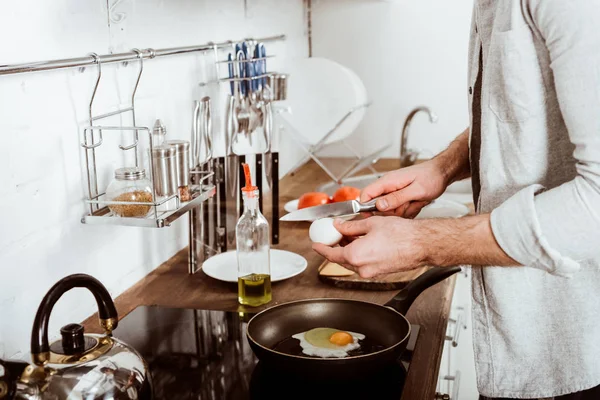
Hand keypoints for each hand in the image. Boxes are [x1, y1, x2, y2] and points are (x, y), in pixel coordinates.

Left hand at [312, 217, 426, 277]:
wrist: (421, 245)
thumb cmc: (402, 234)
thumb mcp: (371, 224)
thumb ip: (351, 226)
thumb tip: (340, 226)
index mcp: (355, 255)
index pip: (331, 254)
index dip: (322, 248)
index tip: (316, 245)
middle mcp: (362, 268)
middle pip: (340, 259)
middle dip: (335, 248)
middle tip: (334, 237)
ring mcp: (371, 272)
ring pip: (352, 262)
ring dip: (348, 251)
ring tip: (350, 236)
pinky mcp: (379, 273)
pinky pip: (363, 265)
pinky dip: (359, 255)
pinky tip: (362, 243)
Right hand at [361, 159, 448, 217]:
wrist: (442, 173)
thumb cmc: (432, 177)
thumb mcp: (416, 190)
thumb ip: (396, 198)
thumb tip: (379, 205)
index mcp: (388, 181)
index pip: (366, 194)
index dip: (366, 207)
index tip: (375, 216)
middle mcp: (389, 186)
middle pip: (377, 206)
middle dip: (391, 212)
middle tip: (406, 206)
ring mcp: (394, 192)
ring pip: (389, 210)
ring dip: (401, 211)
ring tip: (414, 203)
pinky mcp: (400, 197)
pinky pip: (397, 210)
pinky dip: (407, 211)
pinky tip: (415, 204)